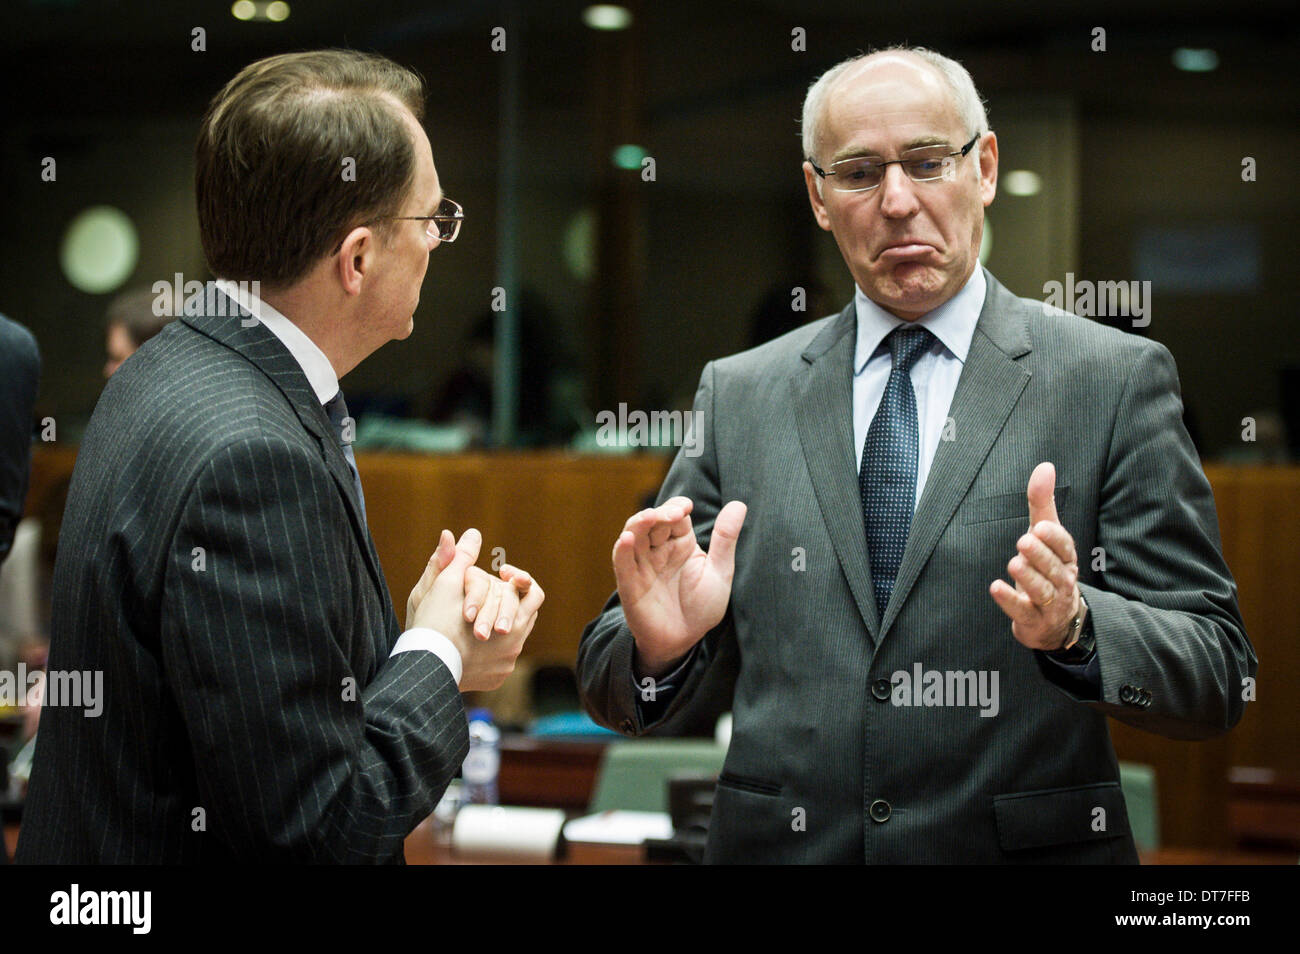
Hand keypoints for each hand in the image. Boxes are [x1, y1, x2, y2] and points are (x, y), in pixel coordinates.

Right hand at [406, 529, 543, 690]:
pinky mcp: (495, 679)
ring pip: (511, 637)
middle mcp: (515, 645)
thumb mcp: (445, 583)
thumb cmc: (433, 622)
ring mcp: (506, 665)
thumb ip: (462, 558)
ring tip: (473, 617)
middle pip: (523, 614)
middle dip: (505, 603)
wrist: (422, 668)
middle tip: (483, 599)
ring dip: (496, 623)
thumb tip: (472, 534)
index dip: (518, 580)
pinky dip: (487, 649)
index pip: (532, 593)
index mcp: (513, 620)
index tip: (500, 575)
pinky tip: (467, 642)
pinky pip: (499, 660)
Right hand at [612, 496, 746, 676]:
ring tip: (650, 517)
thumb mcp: (719, 572)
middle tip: (675, 513)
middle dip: (661, 513)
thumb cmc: (701, 607)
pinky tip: (627, 540)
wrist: (684, 641)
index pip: (674, 516)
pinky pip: (622, 564)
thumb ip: (725, 539)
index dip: (676, 507)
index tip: (686, 507)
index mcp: (680, 544)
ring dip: (639, 524)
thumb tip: (739, 504)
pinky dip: (622, 550)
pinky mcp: (629, 584)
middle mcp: (658, 550)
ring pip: (633, 536)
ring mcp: (642, 566)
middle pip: (652, 522)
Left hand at [988, 462, 1080, 650]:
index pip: (1065, 547)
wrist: (1055, 620)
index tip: (1040, 526)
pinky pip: (1022, 611)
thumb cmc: (1048, 568)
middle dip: (1040, 555)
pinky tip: (996, 588)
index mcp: (1066, 558)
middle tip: (1024, 540)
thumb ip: (1042, 503)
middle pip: (1054, 568)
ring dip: (1028, 577)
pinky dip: (1009, 600)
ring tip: (1014, 564)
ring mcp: (1049, 604)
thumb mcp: (1045, 535)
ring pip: (1042, 591)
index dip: (1054, 538)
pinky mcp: (1033, 620)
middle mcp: (1062, 581)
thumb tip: (1045, 466)